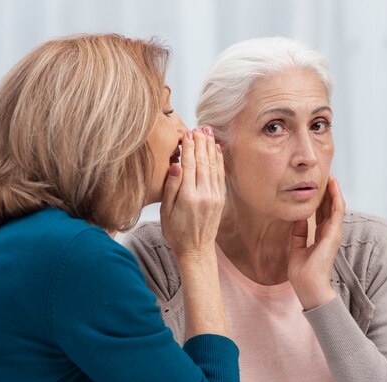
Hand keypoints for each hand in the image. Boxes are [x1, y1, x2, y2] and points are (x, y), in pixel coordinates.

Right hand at [160, 127, 224, 258]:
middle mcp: (204, 195)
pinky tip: (216, 149)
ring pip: (213, 166)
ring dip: (211, 147)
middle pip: (203, 162)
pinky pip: (220, 175)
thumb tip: (176, 165)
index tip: (187, 133)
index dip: (188, 147)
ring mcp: (215, 197)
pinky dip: (219, 160)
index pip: (189, 165)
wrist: (196, 250)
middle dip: (201, 143)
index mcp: (188, 197)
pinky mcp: (220, 199)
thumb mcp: (166, 211)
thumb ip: (171, 187)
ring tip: (208, 132)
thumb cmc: (176, 232)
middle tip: (199, 127)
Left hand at [287, 176, 345, 309]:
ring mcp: (333, 233)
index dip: (320, 199)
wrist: (308, 286)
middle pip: (329, 207)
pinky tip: (333, 186)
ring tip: (331, 176)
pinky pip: (337, 212)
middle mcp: (329, 233)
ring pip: (336, 206)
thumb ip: (298, 232)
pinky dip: (336, 198)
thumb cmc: (302, 272)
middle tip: (324, 174)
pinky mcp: (334, 234)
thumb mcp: (297, 247)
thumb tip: (297, 217)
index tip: (315, 185)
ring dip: (334, 191)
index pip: (321, 214)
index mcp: (320, 236)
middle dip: (327, 192)